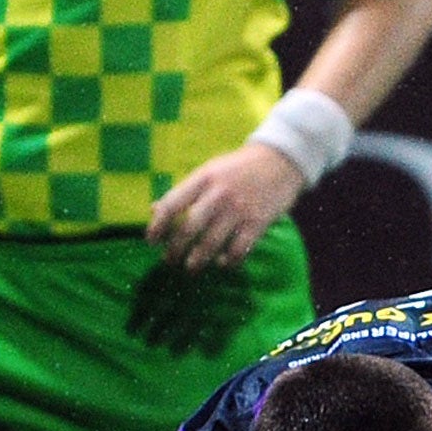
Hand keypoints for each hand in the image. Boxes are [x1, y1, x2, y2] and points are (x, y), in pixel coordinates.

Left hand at [146, 143, 305, 270]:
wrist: (280, 161)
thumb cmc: (240, 168)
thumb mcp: (210, 170)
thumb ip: (184, 191)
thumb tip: (154, 209)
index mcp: (203, 178)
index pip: (172, 203)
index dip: (158, 225)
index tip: (151, 241)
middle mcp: (218, 194)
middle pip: (189, 228)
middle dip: (175, 250)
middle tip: (169, 261)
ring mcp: (238, 210)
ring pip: (211, 243)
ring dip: (197, 260)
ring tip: (191, 268)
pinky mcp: (257, 223)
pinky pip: (238, 250)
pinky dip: (228, 261)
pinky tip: (222, 263)